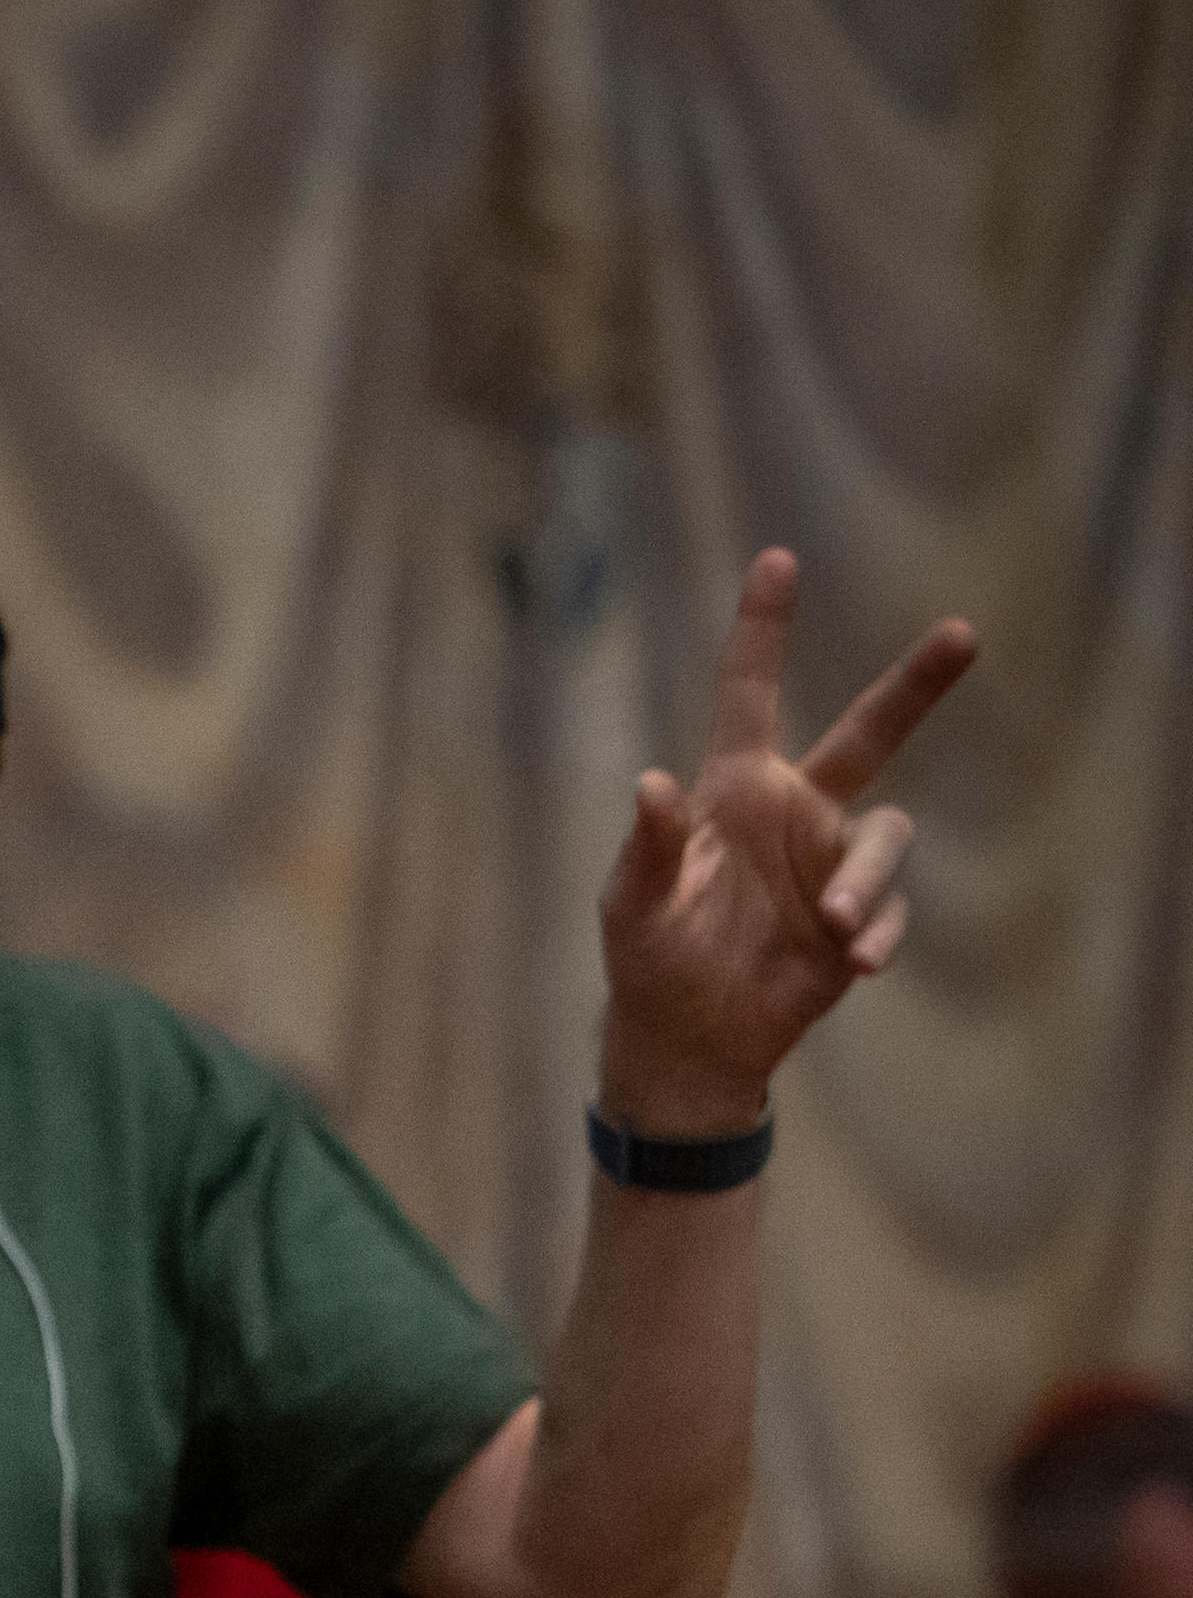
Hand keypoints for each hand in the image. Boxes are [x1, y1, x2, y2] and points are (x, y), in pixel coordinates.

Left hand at [594, 550, 975, 1134]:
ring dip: (865, 879)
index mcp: (734, 791)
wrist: (689, 1039)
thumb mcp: (633, 905)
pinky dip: (876, 930)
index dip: (762, 629)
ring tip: (829, 923)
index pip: (749, 694)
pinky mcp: (857, 918)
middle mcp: (794, 811)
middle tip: (963, 632)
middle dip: (915, 685)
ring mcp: (831, 862)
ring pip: (887, 837)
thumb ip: (646, 847)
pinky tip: (851, 962)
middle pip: (870, 732)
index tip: (777, 558)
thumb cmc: (649, 959)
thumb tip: (651, 784)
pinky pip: (888, 911)